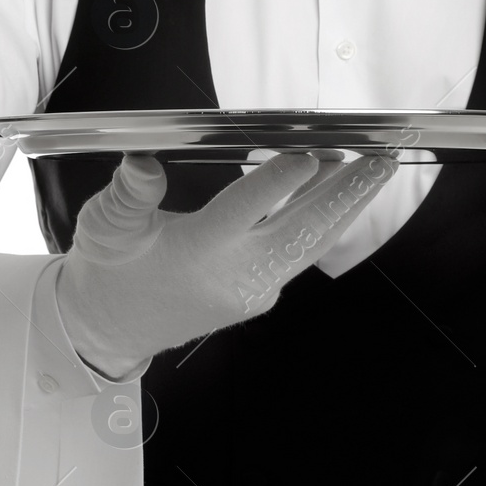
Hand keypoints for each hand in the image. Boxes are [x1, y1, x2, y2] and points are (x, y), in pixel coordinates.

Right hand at [55, 149, 398, 377]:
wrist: (109, 330)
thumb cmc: (108, 272)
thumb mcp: (105, 226)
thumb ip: (128, 194)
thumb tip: (142, 161)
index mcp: (196, 253)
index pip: (244, 211)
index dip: (277, 183)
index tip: (307, 155)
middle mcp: (233, 276)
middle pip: (301, 231)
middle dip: (346, 194)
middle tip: (381, 160)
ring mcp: (252, 290)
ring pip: (310, 244)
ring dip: (344, 207)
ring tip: (374, 171)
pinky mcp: (259, 296)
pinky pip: (299, 255)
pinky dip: (321, 223)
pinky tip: (333, 191)